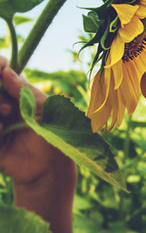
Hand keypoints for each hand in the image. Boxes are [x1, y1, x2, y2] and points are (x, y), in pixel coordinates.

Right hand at [0, 56, 75, 187]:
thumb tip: (6, 70)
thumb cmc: (53, 135)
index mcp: (18, 95)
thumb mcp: (43, 109)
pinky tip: (0, 132)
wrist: (49, 167)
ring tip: (3, 125)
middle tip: (8, 109)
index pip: (2, 74)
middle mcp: (3, 106)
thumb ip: (24, 90)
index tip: (1, 65)